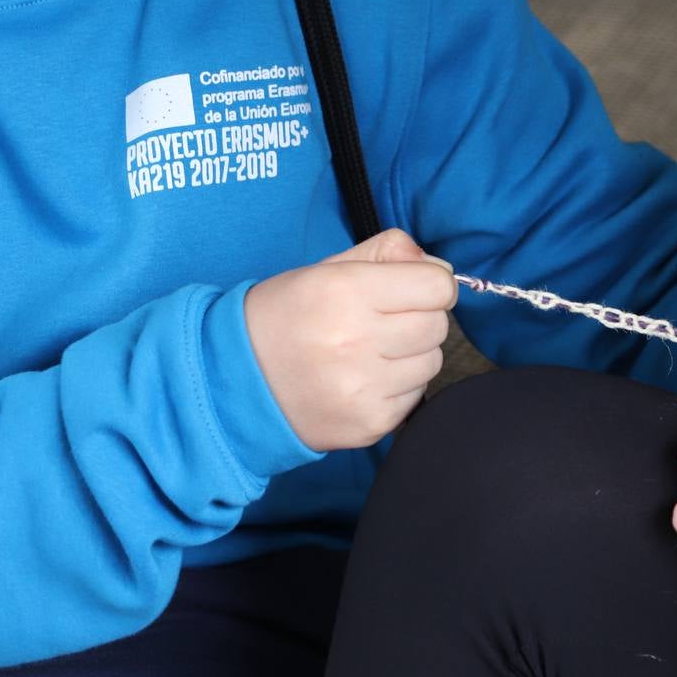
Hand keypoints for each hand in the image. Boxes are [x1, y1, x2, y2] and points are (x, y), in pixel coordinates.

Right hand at [244, 229, 456, 451]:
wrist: (234, 380)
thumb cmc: (286, 316)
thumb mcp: (326, 268)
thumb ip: (388, 253)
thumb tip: (441, 267)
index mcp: (346, 291)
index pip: (437, 286)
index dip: (431, 284)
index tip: (414, 288)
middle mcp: (356, 340)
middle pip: (437, 325)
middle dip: (420, 318)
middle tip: (384, 321)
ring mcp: (363, 388)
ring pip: (431, 362)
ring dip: (412, 354)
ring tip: (371, 351)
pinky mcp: (369, 423)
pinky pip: (416, 396)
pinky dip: (399, 386)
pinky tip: (365, 378)